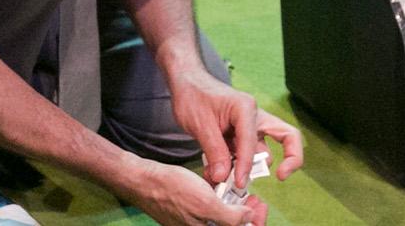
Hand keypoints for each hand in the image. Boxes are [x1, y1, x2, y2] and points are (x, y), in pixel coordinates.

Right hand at [115, 157, 266, 225]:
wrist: (146, 182)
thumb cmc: (173, 191)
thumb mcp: (206, 204)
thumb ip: (230, 217)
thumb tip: (249, 219)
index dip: (255, 223)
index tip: (259, 205)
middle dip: (247, 214)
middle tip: (253, 197)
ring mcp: (197, 223)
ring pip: (224, 219)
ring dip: (234, 205)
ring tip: (237, 190)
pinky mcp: (192, 214)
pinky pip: (212, 211)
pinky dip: (219, 200)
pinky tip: (221, 186)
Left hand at [168, 70, 305, 188]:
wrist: (187, 85)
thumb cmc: (193, 96)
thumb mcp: (200, 125)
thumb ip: (214, 152)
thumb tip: (223, 178)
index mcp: (245, 108)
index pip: (253, 142)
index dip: (247, 165)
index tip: (239, 183)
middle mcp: (255, 117)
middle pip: (287, 136)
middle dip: (287, 159)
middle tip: (281, 176)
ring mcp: (252, 126)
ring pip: (263, 152)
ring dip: (248, 168)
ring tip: (222, 177)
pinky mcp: (244, 135)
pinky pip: (248, 154)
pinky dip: (237, 166)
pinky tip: (218, 171)